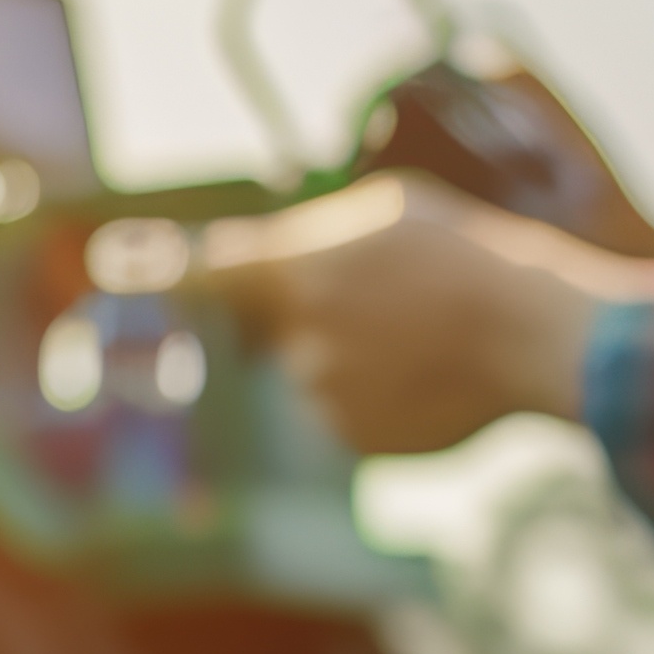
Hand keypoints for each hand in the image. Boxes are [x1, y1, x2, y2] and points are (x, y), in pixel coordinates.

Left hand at [190, 175, 647, 458]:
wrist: (535, 338)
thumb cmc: (474, 259)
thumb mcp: (394, 210)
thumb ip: (321, 236)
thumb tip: (280, 260)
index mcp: (299, 268)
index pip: (206, 273)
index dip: (161, 271)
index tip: (117, 266)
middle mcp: (298, 337)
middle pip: (280, 328)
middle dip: (320, 316)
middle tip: (395, 303)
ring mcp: (326, 397)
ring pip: (322, 373)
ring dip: (359, 361)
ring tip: (432, 342)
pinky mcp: (358, 443)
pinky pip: (353, 416)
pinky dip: (385, 403)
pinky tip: (436, 382)